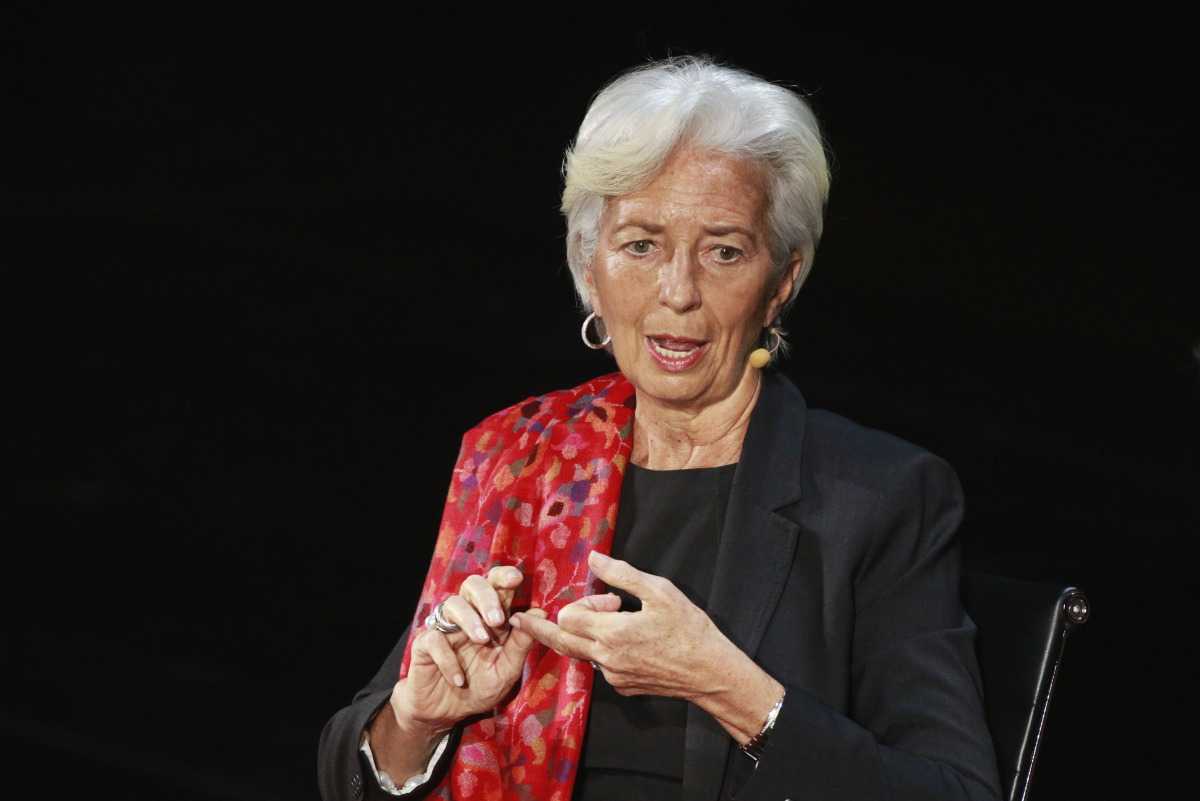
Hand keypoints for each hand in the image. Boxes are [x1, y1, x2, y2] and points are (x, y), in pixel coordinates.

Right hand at [370, 566, 544, 777]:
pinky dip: (447, 658)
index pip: (496, 585)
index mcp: (490, 617)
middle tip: (497, 620)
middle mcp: (468, 615)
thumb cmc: (480, 687)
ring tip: (481, 640)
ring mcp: (445, 628)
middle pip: (472, 584)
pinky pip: (433, 639)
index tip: (515, 580)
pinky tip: (458, 678)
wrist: (448, 712)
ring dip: (469, 619)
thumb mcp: (507, 669)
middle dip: (487, 597)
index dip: (504, 577)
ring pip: (452, 604)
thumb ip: (521, 643)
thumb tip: (540, 613)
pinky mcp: (424, 645)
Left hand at [511, 551, 782, 743]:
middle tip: (520, 619)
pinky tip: (633, 643)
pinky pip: (601, 665)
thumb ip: (622, 574)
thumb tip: (594, 556)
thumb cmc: (690, 629)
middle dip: (541, 627)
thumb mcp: (660, 591)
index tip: (611, 600)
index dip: (585, 602)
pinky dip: (605, 651)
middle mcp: (606, 658)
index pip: (568, 617)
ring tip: (614, 621)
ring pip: (581, 652)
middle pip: (560, 640)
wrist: (711, 673)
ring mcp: (613, 676)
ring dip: (585, 635)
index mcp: (612, 633)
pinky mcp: (623, 687)